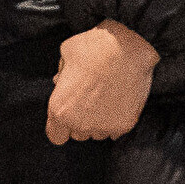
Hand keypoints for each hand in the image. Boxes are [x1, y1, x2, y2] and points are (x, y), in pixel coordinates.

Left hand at [46, 20, 157, 145]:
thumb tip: (61, 82)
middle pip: (77, 134)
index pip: (56, 135)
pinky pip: (115, 130)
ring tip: (105, 97)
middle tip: (88, 98)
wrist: (128, 48)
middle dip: (80, 120)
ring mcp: (103, 127)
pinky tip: (117, 100)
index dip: (60, 125)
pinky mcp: (124, 126)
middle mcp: (80, 124)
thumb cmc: (94, 47)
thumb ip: (61, 73)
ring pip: (97, 133)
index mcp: (60, 109)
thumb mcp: (67, 53)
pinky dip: (115, 119)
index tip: (67, 114)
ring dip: (98, 121)